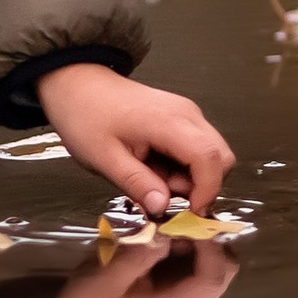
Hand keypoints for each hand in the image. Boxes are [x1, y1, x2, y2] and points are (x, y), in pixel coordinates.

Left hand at [35, 63, 232, 217]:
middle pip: (220, 158)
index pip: (210, 159)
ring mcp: (185, 113)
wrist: (77, 85)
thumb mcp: (104, 158)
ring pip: (210, 155)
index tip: (189, 212)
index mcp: (169, 122)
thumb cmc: (86, 116)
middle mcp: (186, 114)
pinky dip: (182, 166)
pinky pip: (196, 148)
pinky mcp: (180, 118)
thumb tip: (162, 207)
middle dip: (199, 184)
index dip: (207, 191)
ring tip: (150, 175)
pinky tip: (152, 164)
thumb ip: (137, 184)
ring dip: (189, 176)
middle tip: (162, 191)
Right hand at [45, 228, 238, 297]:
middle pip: (224, 268)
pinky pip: (195, 261)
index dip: (209, 245)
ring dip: (196, 239)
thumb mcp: (107, 277)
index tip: (188, 218)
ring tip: (164, 221)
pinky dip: (185, 243)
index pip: (214, 276)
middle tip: (177, 216)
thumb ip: (138, 255)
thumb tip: (165, 232)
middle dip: (208, 239)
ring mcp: (186, 297)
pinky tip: (160, 233)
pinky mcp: (178, 288)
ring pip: (213, 262)